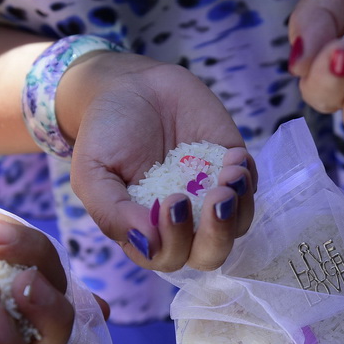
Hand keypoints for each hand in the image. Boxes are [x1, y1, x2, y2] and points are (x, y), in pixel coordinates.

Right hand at [58, 51, 256, 270]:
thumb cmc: (106, 132)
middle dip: (218, 233)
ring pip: (238, 224)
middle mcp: (182, 222)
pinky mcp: (230, 169)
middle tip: (216, 198)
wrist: (131, 85)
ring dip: (240, 205)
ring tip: (231, 173)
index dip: (176, 241)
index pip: (169, 257)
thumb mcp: (92, 172)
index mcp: (145, 230)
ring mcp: (209, 196)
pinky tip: (233, 155)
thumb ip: (113, 214)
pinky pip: (250, 188)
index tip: (172, 201)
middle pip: (211, 252)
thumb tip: (148, 245)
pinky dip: (248, 177)